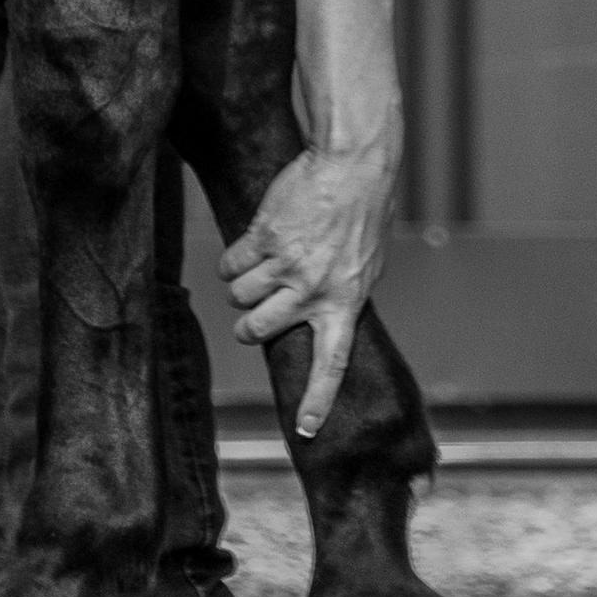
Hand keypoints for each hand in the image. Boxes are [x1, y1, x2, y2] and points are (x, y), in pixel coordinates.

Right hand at [223, 138, 397, 435]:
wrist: (352, 164)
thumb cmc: (363, 213)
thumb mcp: (366, 266)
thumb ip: (342, 297)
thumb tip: (322, 318)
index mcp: (345, 303)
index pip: (330, 363)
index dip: (316, 399)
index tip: (305, 431)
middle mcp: (312, 290)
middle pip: (256, 330)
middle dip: (247, 325)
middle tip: (252, 315)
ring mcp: (285, 265)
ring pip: (237, 296)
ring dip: (241, 285)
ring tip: (262, 264)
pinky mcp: (262, 238)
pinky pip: (230, 264)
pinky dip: (233, 258)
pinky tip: (253, 242)